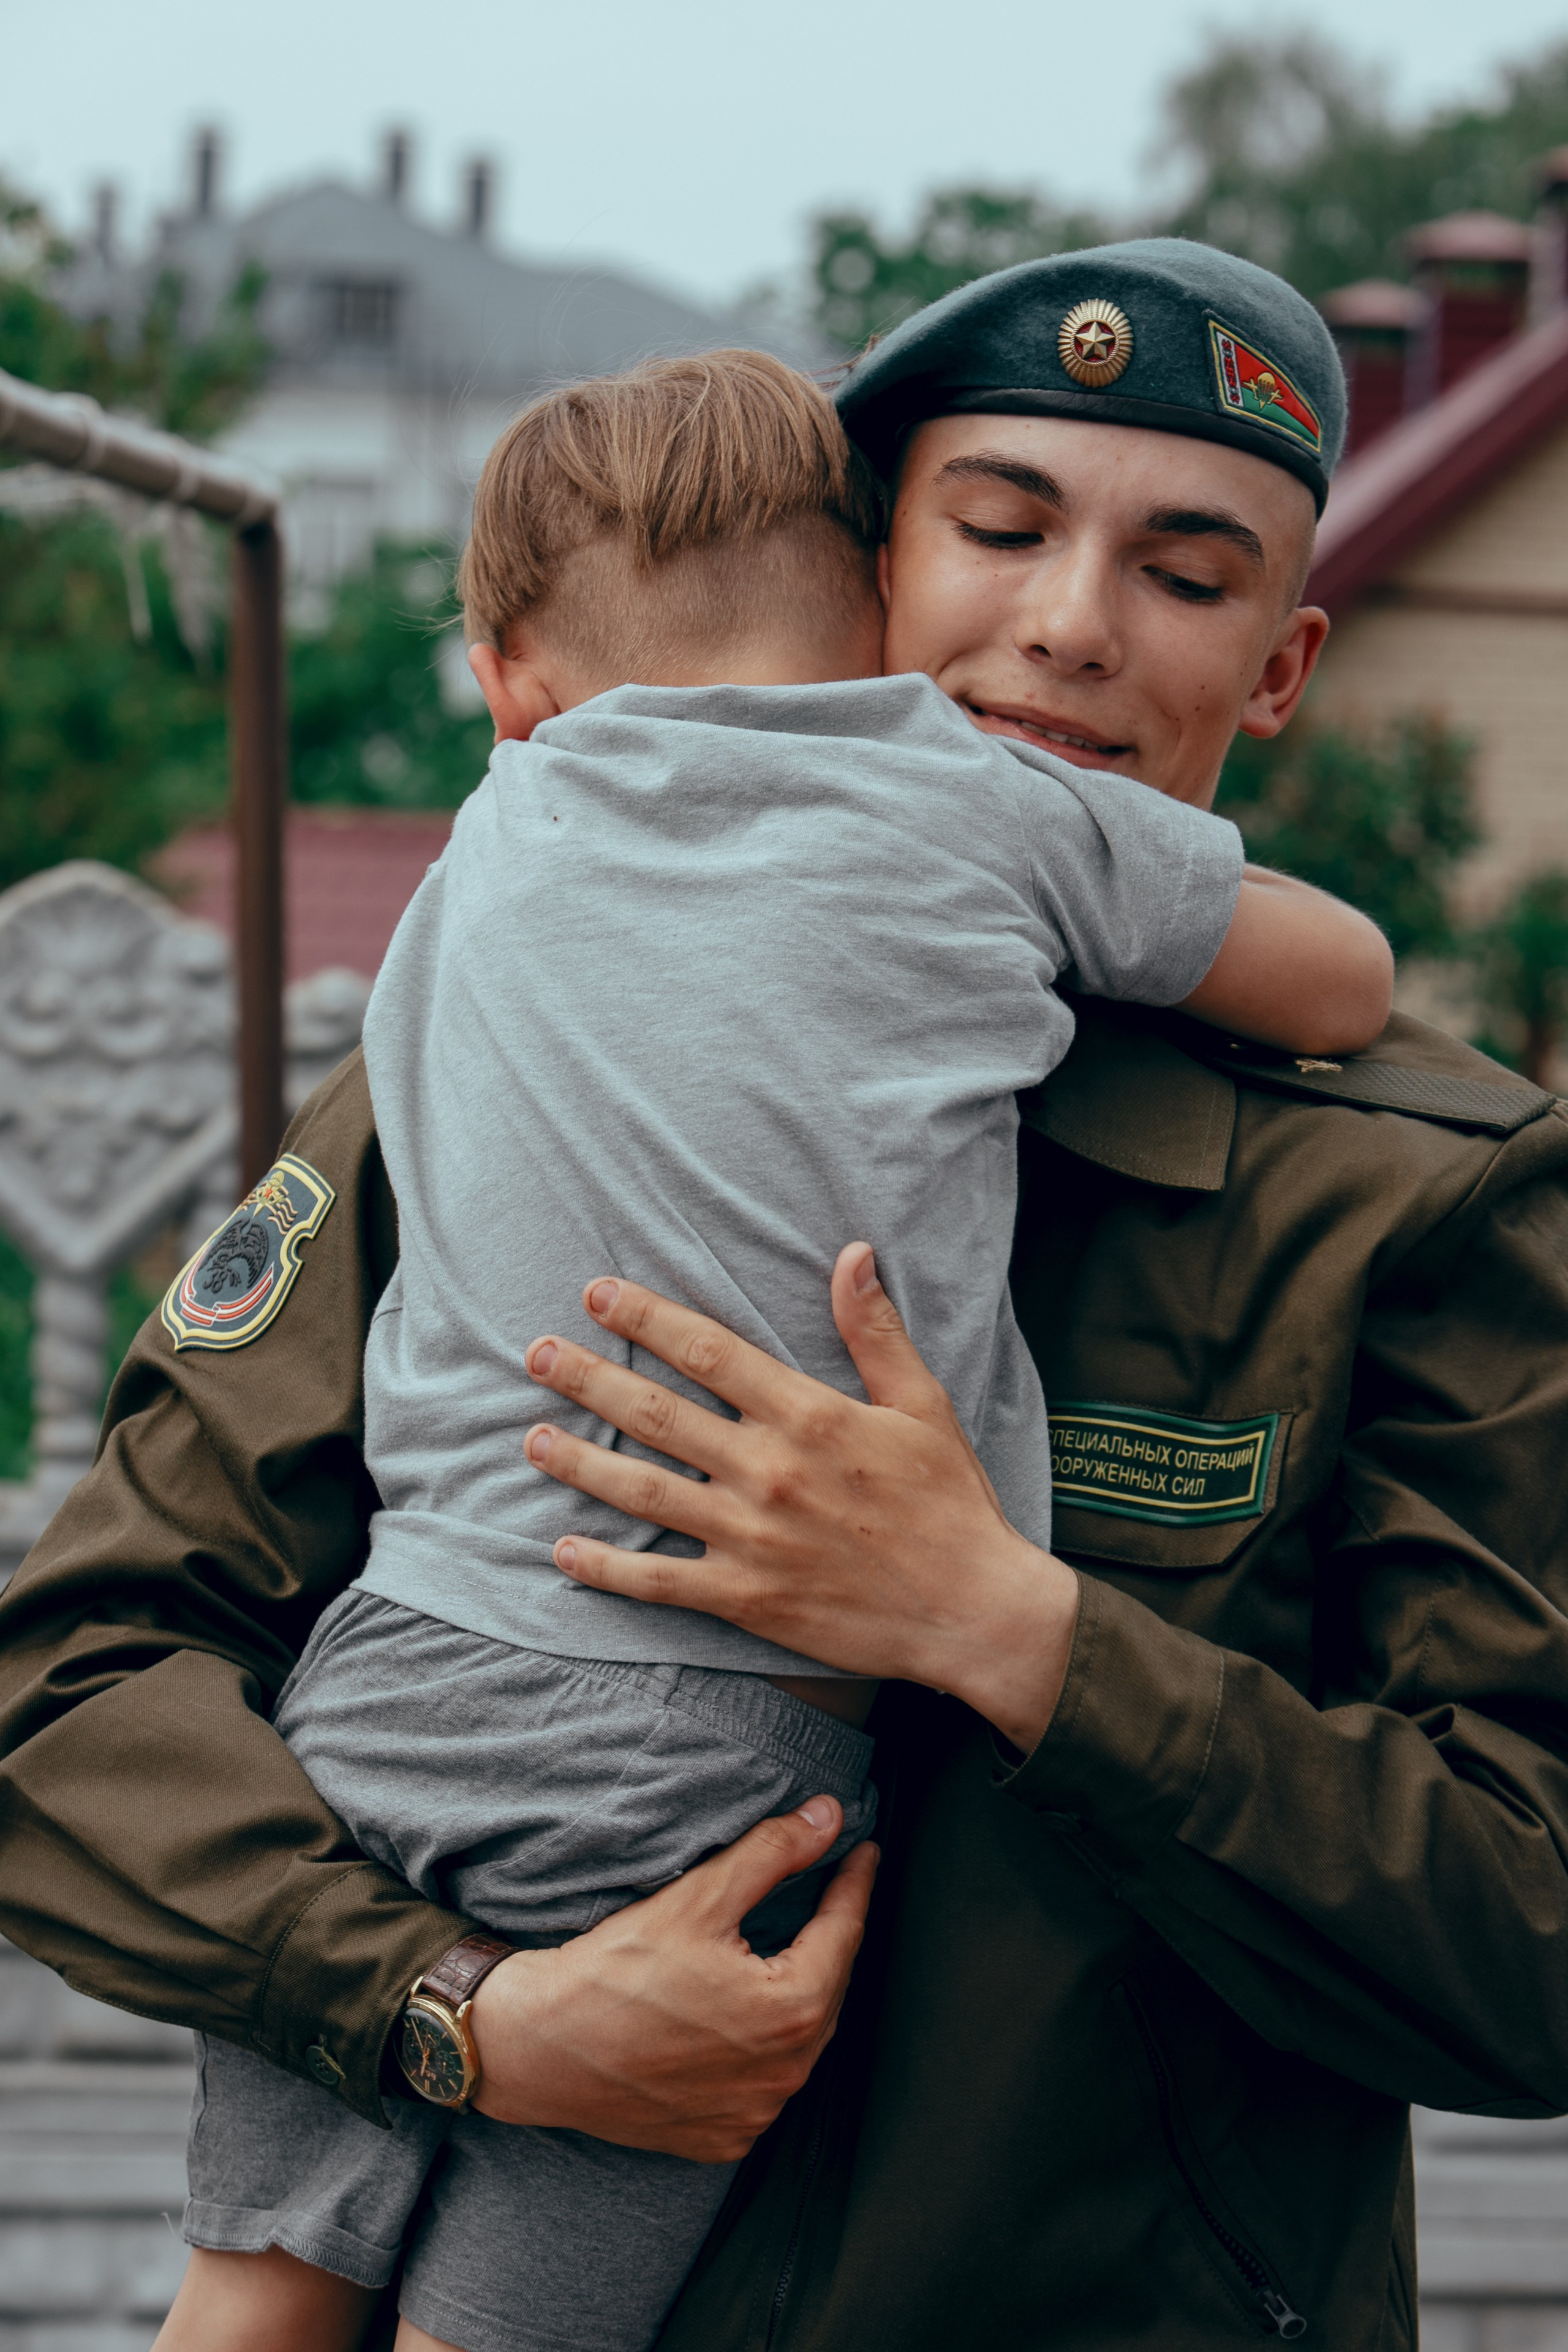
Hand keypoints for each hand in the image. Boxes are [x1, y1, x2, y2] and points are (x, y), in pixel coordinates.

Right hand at [468, 1797, 876, 2159]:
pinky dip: (765, 2048)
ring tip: (788, 1948)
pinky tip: (746, 2017)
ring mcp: (754, 2114)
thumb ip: (773, 1853)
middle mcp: (784, 2076)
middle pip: (827, 1987)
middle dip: (828, 1937)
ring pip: (800, 2039)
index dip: (852, 1882)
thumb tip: (827, 1818)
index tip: (862, 1854)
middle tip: (827, 1892)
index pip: (844, 1931)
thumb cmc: (613, 1976)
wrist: (541, 2048)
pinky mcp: (723, 2138)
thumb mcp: (699, 1897)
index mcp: (791, 2013)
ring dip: (800, 1993)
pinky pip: (765, 2084)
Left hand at [523, 1244, 1078, 1752]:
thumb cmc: (950, 1503)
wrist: (974, 1610)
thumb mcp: (922, 1404)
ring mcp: (751, 1538)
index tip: (597, 1294)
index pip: (707, 1351)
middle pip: (657, 1415)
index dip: (646, 1318)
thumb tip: (851, 1254)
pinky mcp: (747, 1598)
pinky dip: (607, 1569)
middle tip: (536, 1354)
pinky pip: (661, 1582)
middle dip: (589, 1380)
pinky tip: (563, 1550)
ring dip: (581, 1463)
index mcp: (808, 1416)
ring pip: (643, 1493)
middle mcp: (768, 1472)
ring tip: (531, 1438)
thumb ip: (874, 1330)